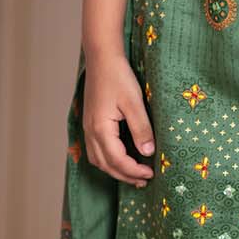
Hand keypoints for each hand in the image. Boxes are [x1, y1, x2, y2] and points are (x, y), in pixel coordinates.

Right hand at [82, 52, 156, 185]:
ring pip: (98, 160)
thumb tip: (148, 153)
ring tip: (134, 174)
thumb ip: (141, 128)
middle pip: (105, 165)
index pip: (117, 160)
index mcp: (100, 128)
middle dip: (125, 175)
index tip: (151, 174)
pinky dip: (108, 160)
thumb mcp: (134, 102)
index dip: (134, 171)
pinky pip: (95, 150)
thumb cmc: (118, 77)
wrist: (102, 58)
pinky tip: (120, 158)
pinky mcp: (90, 122)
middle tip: (145, 180)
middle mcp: (90, 131)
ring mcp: (88, 127)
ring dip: (115, 170)